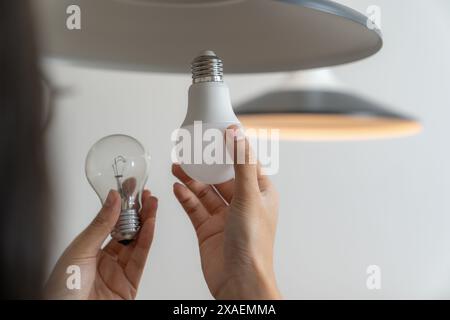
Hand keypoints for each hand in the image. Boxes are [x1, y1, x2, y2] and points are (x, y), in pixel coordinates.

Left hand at [45, 190, 157, 299]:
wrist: (66, 316)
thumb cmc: (61, 291)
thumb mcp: (79, 250)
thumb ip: (100, 225)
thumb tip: (113, 198)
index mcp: (89, 249)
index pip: (110, 222)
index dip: (122, 205)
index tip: (130, 187)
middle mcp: (106, 259)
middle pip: (127, 231)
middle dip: (138, 211)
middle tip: (146, 194)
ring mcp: (119, 271)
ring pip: (137, 242)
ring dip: (146, 222)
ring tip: (152, 204)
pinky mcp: (130, 284)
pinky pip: (140, 259)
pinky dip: (146, 240)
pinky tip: (149, 225)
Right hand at [172, 125, 280, 299]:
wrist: (239, 281)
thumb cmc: (253, 243)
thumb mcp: (248, 195)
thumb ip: (241, 163)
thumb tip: (237, 134)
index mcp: (260, 194)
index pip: (245, 163)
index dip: (232, 148)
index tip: (217, 133)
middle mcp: (242, 204)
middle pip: (221, 177)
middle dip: (205, 164)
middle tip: (191, 149)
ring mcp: (224, 217)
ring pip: (205, 192)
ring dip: (191, 179)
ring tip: (177, 165)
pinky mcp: (208, 230)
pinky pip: (194, 208)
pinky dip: (185, 197)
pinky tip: (176, 187)